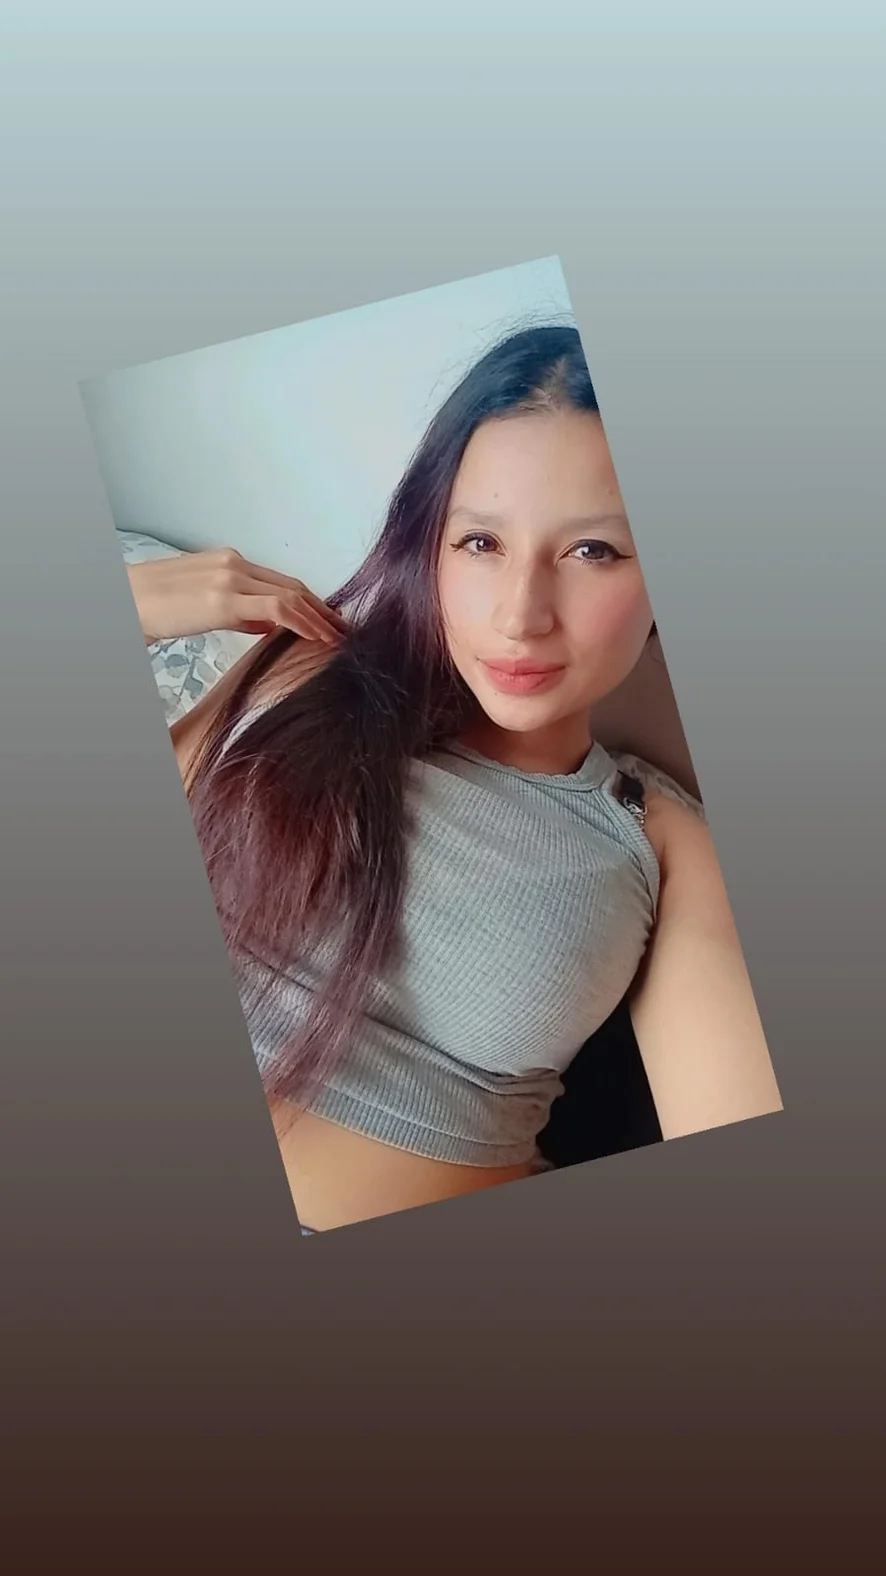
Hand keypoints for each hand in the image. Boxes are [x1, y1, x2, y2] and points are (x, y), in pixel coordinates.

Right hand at [128, 548, 348, 646]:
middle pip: (293, 585)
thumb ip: (238, 614)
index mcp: (229, 563)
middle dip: (323, 610)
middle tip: (345, 631)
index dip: (310, 602)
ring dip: (320, 618)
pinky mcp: (223, 598)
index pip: (281, 582)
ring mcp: (230, 578)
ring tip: (339, 639)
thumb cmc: (154, 608)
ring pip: (291, 595)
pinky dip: (303, 621)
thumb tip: (267, 627)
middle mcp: (234, 564)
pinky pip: (277, 608)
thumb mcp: (203, 608)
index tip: (330, 622)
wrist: (122, 602)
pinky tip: (317, 637)